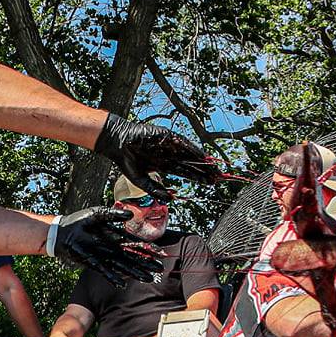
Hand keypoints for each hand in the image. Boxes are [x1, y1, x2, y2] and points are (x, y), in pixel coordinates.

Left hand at [51, 207, 160, 285]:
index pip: (135, 243)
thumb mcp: (98, 213)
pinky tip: (122, 284)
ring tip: (148, 278)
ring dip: (135, 272)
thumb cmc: (78, 221)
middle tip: (159, 269)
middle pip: (132, 257)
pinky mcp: (92, 262)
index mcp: (114, 236)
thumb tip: (131, 215)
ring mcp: (103, 256)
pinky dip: (113, 277)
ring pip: (122, 266)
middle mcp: (111, 248)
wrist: (61, 232)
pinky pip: (105, 271)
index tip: (160, 253)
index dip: (147, 248)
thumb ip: (114, 214)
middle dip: (146, 263)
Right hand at [93, 114, 221, 198]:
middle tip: (218, 177)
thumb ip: (156, 190)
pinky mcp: (166, 137)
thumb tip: (171, 199)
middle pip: (191, 165)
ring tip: (215, 168)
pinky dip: (193, 150)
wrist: (117, 144)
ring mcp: (168, 146)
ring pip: (189, 154)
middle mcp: (169, 156)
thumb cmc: (126, 162)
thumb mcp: (142, 182)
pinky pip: (183, 144)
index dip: (198, 178)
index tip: (210, 183)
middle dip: (204, 171)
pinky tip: (203, 156)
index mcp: (164, 165)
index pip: (185, 173)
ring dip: (202, 161)